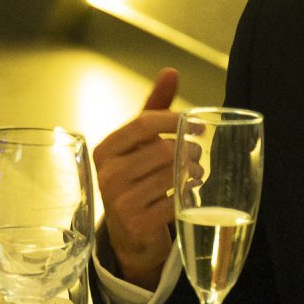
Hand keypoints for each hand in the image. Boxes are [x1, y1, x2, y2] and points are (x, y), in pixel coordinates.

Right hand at [94, 68, 181, 288]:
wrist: (128, 232)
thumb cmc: (136, 178)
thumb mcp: (139, 144)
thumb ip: (155, 108)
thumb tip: (170, 71)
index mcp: (104, 150)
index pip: (142, 123)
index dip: (174, 120)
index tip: (197, 125)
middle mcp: (107, 174)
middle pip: (161, 149)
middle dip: (189, 149)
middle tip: (199, 153)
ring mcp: (119, 202)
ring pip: (170, 175)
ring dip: (193, 172)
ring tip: (197, 171)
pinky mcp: (136, 224)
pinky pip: (173, 201)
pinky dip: (189, 195)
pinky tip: (191, 191)